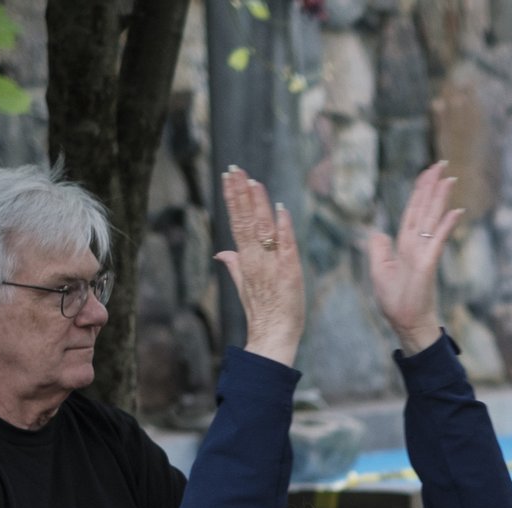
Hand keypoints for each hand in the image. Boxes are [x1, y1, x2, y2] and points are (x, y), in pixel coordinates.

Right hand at [215, 165, 303, 366]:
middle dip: (240, 193)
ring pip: (263, 229)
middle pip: (246, 220)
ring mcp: (272, 265)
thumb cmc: (261, 313)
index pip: (237, 222)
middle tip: (235, 168)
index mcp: (245, 260)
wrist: (273, 336)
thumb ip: (233, 266)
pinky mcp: (289, 273)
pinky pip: (286, 247)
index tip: (228, 177)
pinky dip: (284, 229)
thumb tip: (222, 253)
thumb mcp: (243, 287)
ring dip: (259, 204)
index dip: (233, 199)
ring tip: (253, 182)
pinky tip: (280, 211)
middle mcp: (256, 259)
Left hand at [365, 163, 461, 355]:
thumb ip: (380, 249)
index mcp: (404, 244)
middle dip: (431, 185)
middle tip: (442, 164)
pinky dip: (446, 226)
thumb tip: (379, 231)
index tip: (428, 172)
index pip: (413, 211)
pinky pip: (437, 240)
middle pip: (424, 208)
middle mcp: (416, 244)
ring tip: (449, 178)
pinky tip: (456, 211)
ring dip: (440, 198)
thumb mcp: (379, 271)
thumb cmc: (395, 302)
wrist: (405, 323)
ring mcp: (424, 252)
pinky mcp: (428, 264)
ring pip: (431, 218)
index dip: (419, 190)